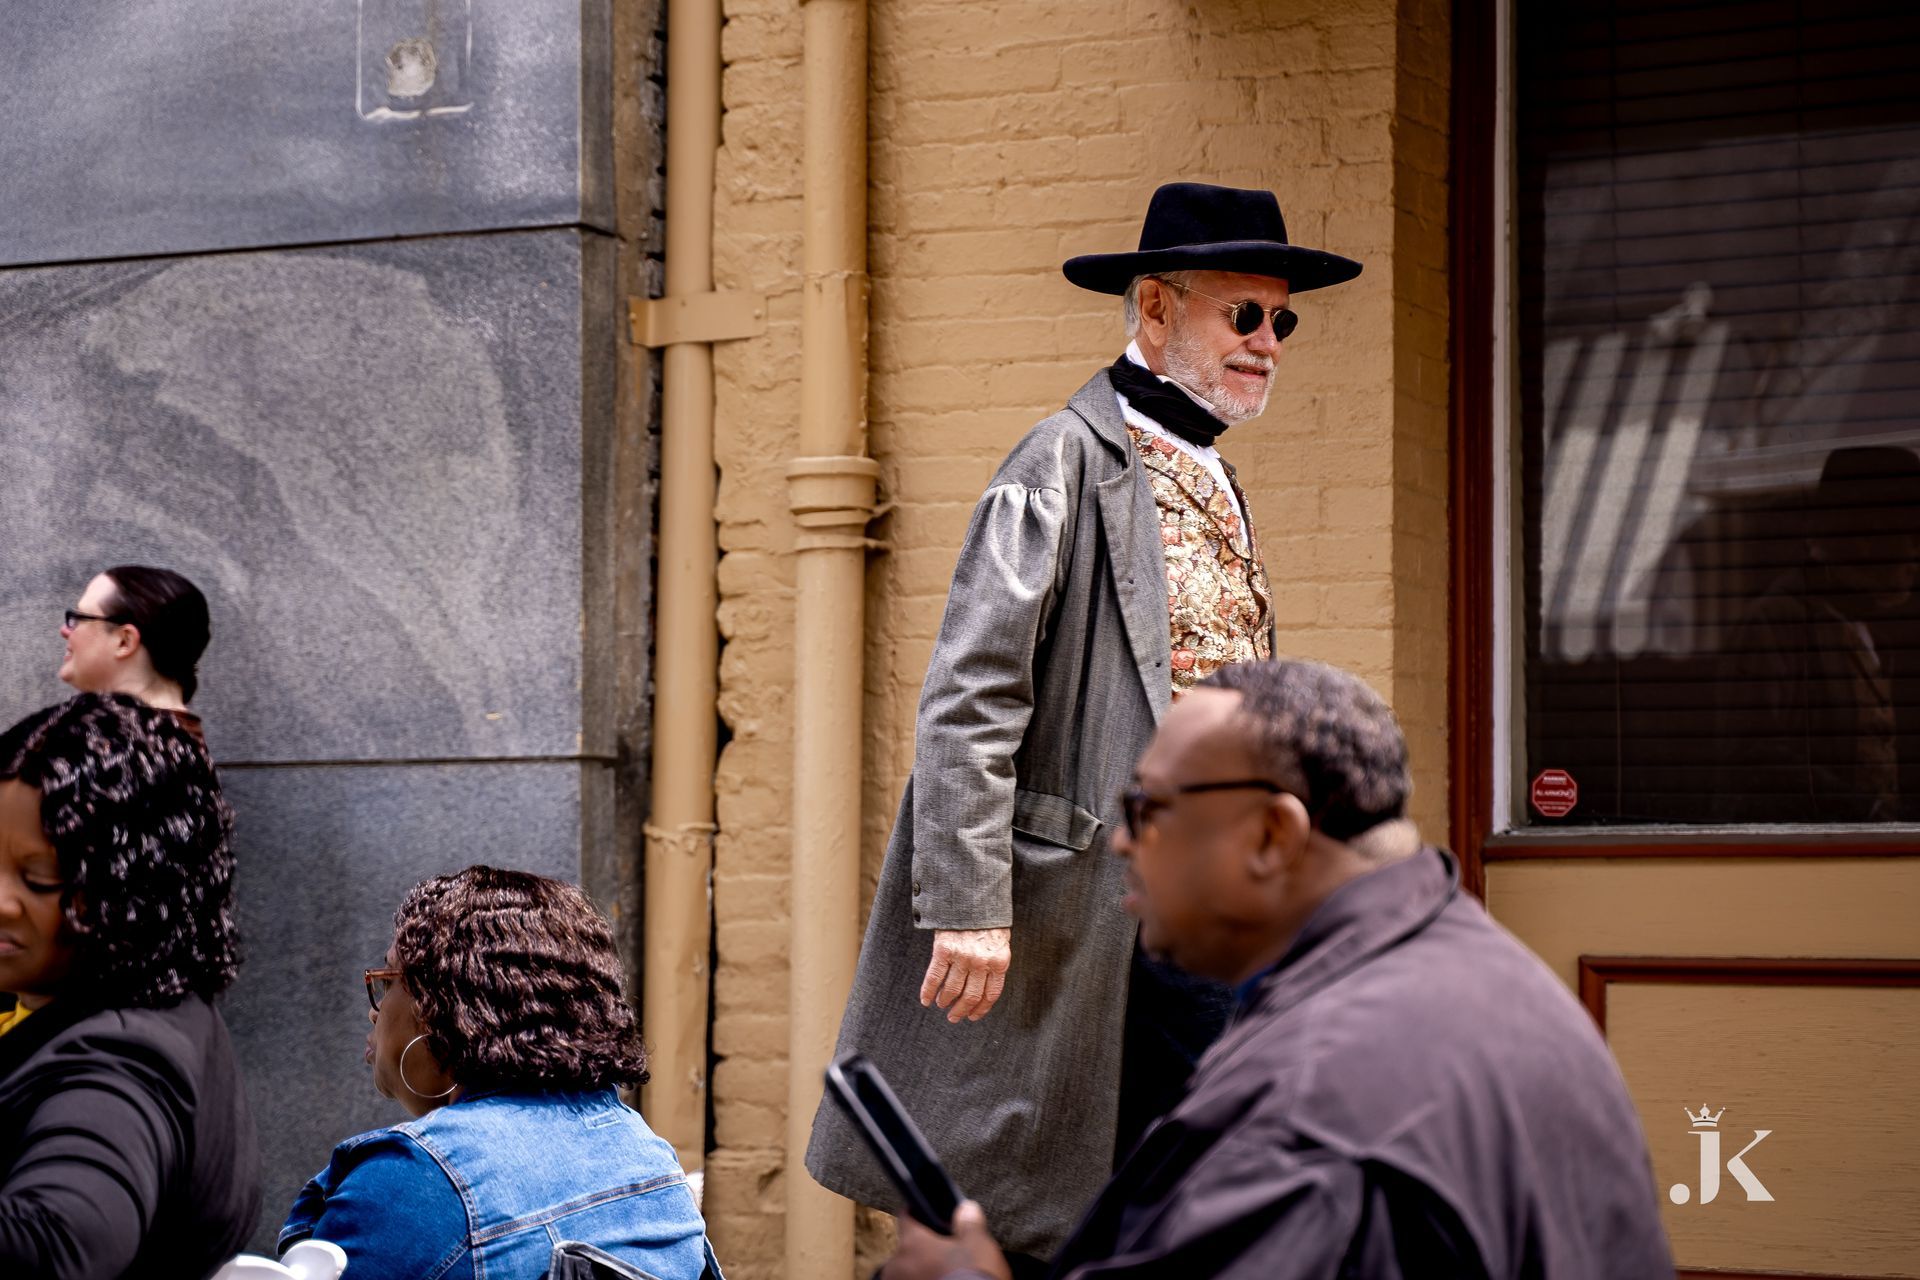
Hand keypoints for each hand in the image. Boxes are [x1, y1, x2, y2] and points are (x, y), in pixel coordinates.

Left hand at [883, 1202, 1012, 1279]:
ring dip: (921, 1273)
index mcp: (912, 1243)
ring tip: (946, 1276)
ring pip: (907, 1273)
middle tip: (946, 1256)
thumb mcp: (979, 1246)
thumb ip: (969, 1223)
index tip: (926, 1215)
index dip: (918, 1214)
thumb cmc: (973, 1279)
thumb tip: (966, 1208)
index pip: (906, 1217)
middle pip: (907, 1248)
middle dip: (923, 1251)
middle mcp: (896, 1266)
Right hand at [919, 928, 1010, 1022]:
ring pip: (952, 990)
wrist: (972, 898)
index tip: (972, 1016)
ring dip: (945, 1002)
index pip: (990, 995)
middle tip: (954, 1017)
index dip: (980, 1009)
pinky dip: (928, 991)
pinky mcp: (944, 950)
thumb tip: (984, 990)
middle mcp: (981, 962)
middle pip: (971, 996)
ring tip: (942, 1005)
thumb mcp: (1000, 943)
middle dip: (961, 1011)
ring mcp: (962, 957)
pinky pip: (935, 977)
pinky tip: (926, 999)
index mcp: (999, 962)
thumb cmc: (987, 921)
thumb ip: (994, 965)